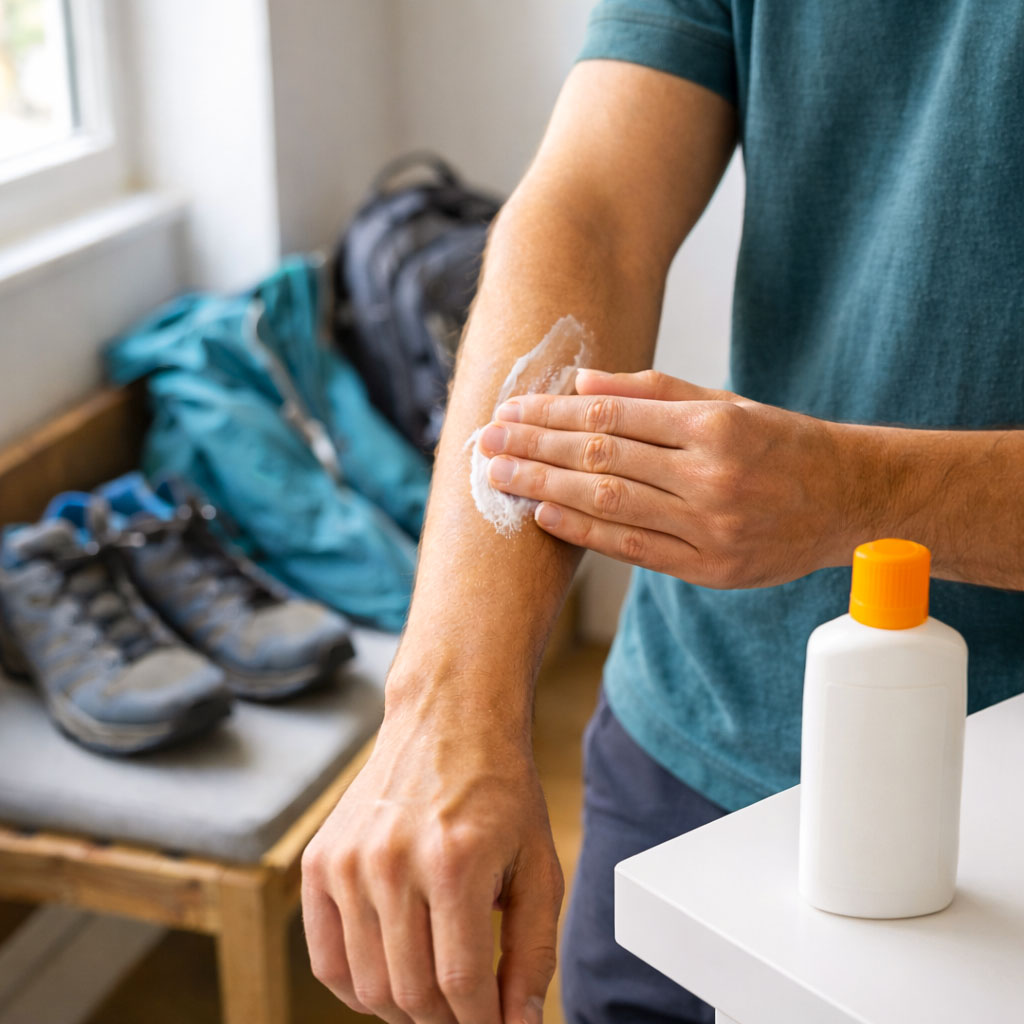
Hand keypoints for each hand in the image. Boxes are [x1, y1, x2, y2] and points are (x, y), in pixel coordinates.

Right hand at [301, 671, 562, 1023]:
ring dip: (405, 1010)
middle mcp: (393, 861)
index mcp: (454, 861)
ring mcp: (348, 861)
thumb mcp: (538, 865)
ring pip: (369, 987)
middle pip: (411, 994)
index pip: (461, 985)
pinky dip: (358, 988)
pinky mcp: (319, 861)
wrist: (446, 720)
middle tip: (468, 1011)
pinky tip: (391, 974)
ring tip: (435, 993)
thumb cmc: (498, 791)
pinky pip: (326, 961)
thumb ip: (532, 951)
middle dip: (446, 1022)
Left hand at [478, 369, 852, 587]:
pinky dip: (583, 532)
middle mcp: (711, 476)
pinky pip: (632, 549)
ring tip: (499, 477)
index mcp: (714, 426)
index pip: (611, 417)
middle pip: (600, 459)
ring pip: (609, 503)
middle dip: (534, 449)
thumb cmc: (779, 445)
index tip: (510, 411)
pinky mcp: (711, 569)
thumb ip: (652, 392)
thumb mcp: (725, 403)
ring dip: (544, 489)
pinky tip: (543, 515)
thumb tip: (580, 385)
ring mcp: (711, 527)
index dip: (552, 415)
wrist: (848, 500)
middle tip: (486, 443)